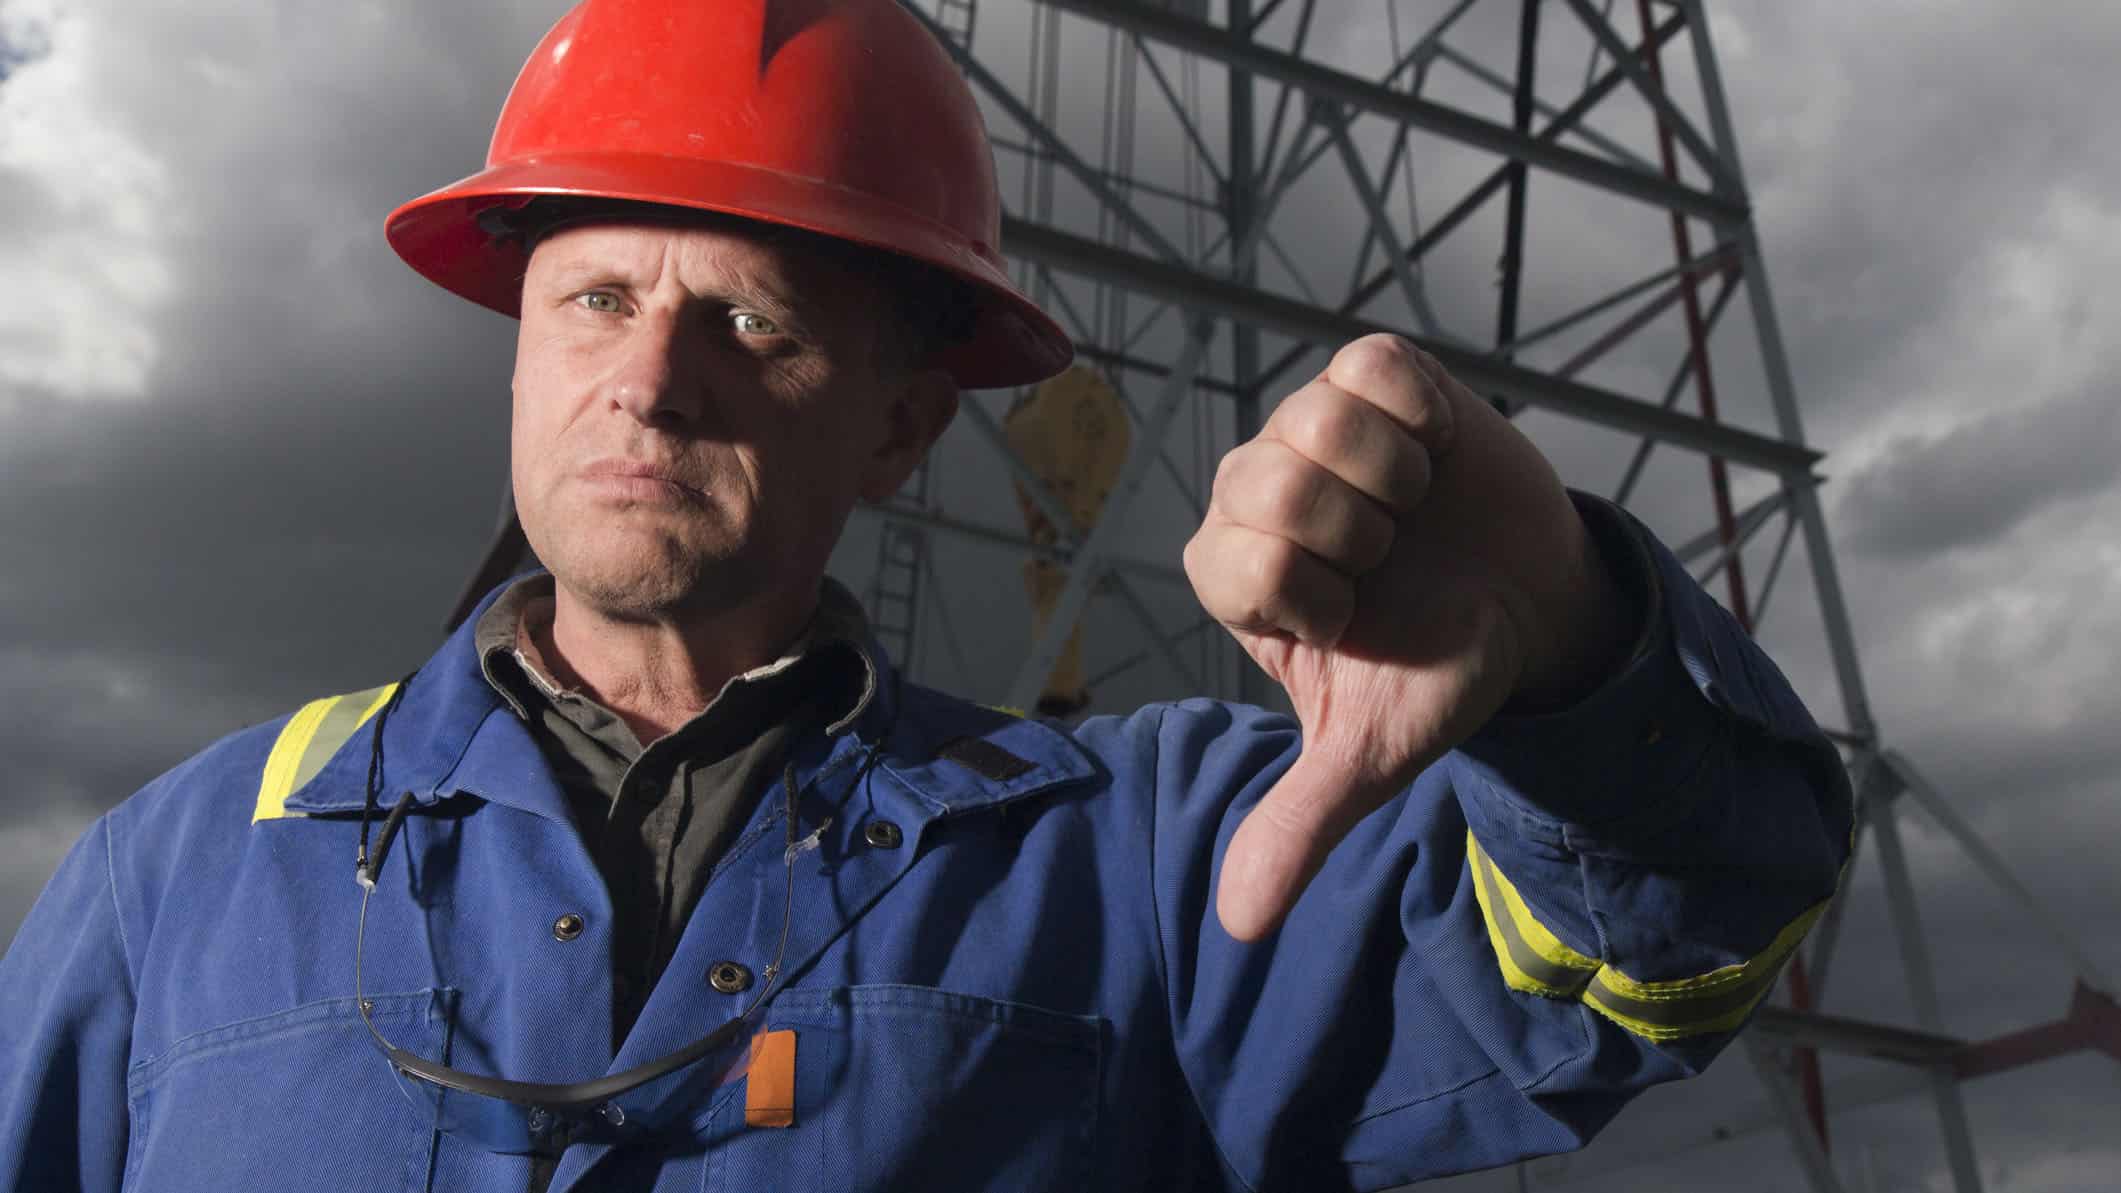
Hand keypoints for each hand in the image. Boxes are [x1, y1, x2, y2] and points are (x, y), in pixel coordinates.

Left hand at [1183, 334, 1630, 940]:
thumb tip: (1240, 927)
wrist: (1532, 606)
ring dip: (1392, 480)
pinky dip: (1418, 416)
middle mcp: (1255, 492)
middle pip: (1270, 482)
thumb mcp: (1375, 750)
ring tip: (1412, 510)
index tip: (1355, 617)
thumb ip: (1301, 822)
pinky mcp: (1373, 377)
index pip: (1240, 560)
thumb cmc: (1440, 667)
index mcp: (1236, 573)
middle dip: (1360, 537)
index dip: (1319, 594)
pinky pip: (1371, 367)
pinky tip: (1431, 456)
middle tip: (1392, 560)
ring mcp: (1309, 427)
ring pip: (1318, 419)